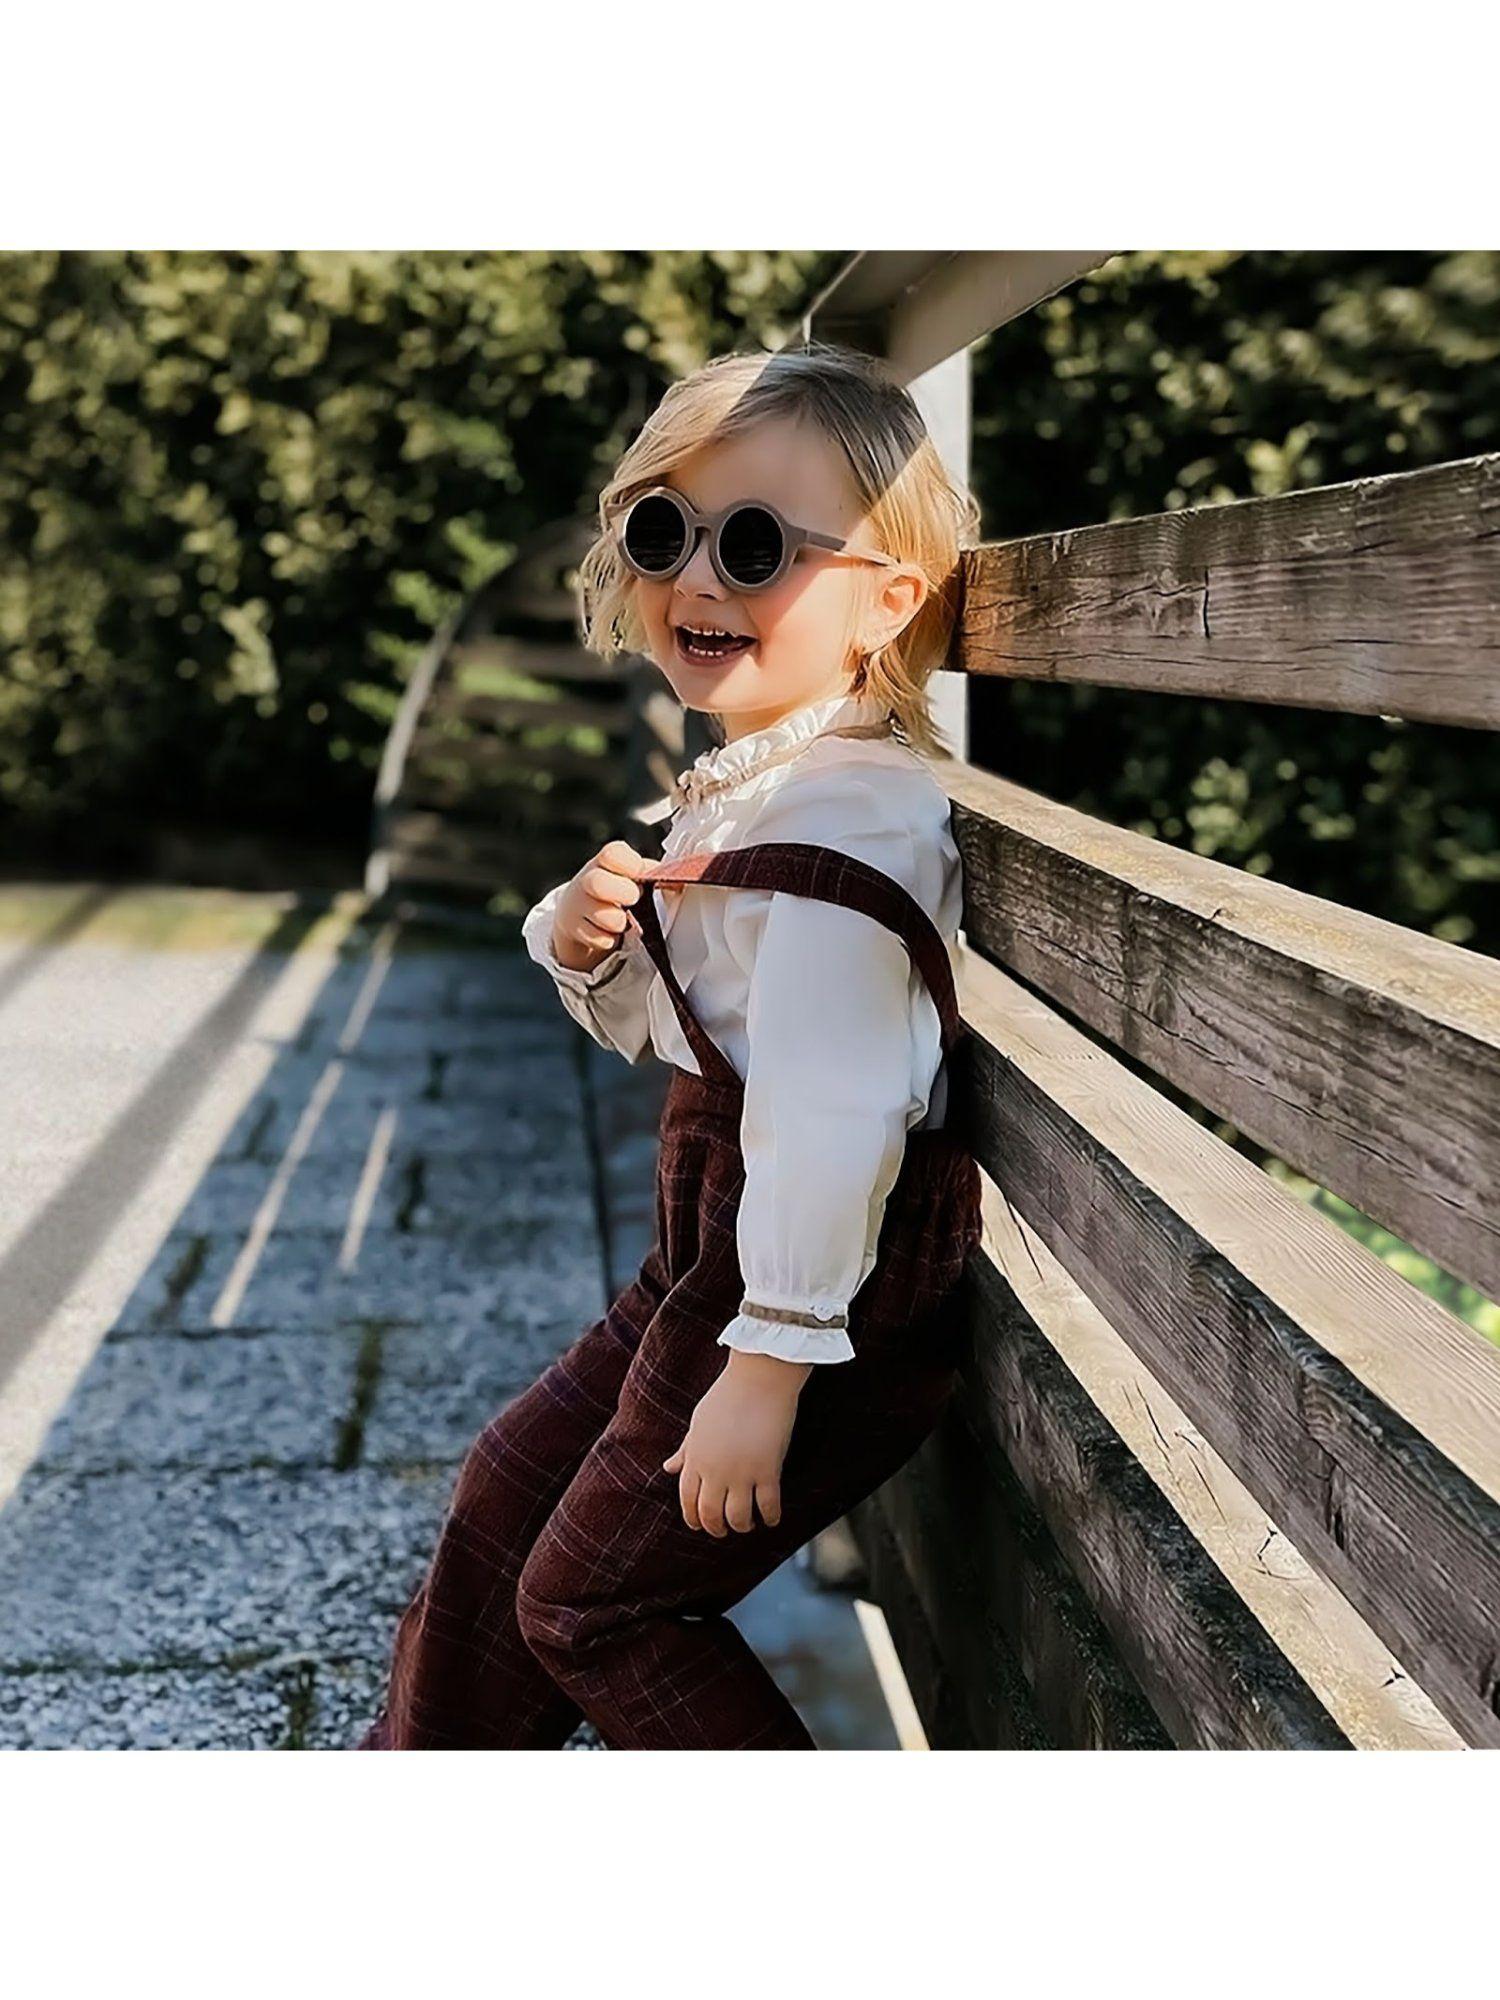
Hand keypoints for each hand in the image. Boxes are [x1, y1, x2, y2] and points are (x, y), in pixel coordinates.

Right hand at [551, 838, 657, 973]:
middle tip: (634, 899)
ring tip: (624, 920)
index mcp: (607, 862)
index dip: (630, 864)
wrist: (578, 911)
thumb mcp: (631, 875)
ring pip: (600, 913)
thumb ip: (652, 874)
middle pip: (598, 882)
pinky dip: (609, 939)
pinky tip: (612, 933)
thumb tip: (680, 881)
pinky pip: (598, 938)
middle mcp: (589, 880)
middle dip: (622, 892)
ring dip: (618, 921)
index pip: (613, 854)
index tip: (639, 872)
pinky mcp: (574, 928)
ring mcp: (579, 904)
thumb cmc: (615, 889)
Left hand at [663, 1350, 812, 1536]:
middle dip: (717, 1529)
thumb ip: (686, 1450)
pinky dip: (771, 1517)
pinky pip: (769, 1505)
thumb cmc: (728, 1395)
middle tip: (724, 1530)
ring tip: (748, 1524)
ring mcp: (742, 1472)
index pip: (688, 1500)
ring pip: (739, 1517)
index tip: (702, 1524)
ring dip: (743, 1526)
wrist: (758, 1378)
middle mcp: (715, 1470)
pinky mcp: (768, 1469)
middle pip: (711, 1514)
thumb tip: (668, 1468)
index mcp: (696, 1458)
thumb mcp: (699, 1423)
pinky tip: (772, 1518)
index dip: (694, 1518)